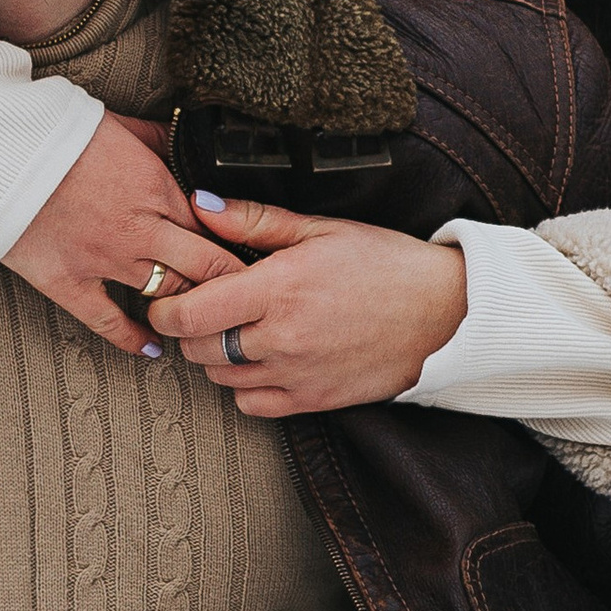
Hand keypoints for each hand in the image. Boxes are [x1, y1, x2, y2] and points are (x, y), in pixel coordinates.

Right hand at [2, 111, 242, 357]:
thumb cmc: (54, 132)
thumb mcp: (120, 124)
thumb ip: (159, 141)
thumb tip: (186, 144)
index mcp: (156, 187)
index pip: (215, 227)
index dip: (236, 245)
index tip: (250, 257)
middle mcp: (139, 229)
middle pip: (205, 268)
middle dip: (229, 284)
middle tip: (244, 298)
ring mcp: (105, 260)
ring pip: (166, 294)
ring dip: (187, 306)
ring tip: (201, 317)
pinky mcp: (68, 281)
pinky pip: (108, 321)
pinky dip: (132, 338)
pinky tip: (150, 347)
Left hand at [146, 197, 466, 417]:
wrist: (443, 313)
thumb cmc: (385, 264)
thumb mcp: (319, 230)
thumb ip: (253, 221)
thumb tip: (200, 206)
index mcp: (278, 289)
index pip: (189, 313)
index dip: (166, 306)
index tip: (169, 296)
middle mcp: (282, 338)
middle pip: (197, 348)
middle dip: (188, 328)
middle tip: (207, 308)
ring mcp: (296, 375)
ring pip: (220, 377)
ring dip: (216, 356)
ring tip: (239, 329)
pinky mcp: (312, 401)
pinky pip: (251, 404)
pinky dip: (245, 385)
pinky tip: (262, 360)